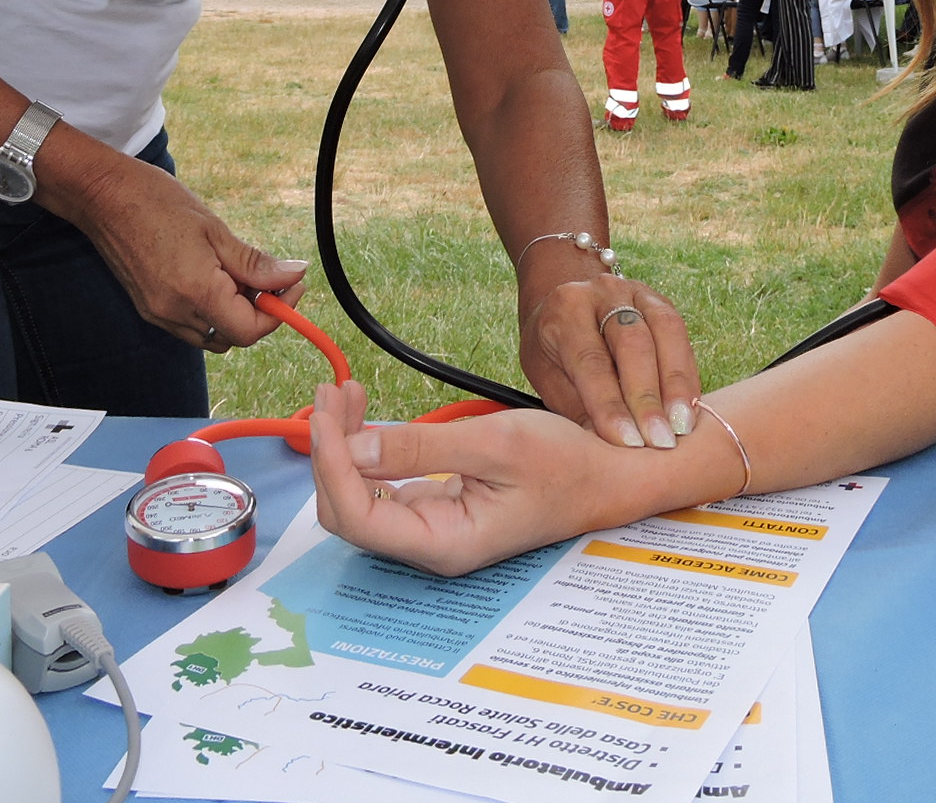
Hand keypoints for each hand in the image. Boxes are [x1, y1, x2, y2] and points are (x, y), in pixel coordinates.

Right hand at [54, 149, 306, 350]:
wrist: (103, 196)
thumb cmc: (158, 202)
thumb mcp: (215, 229)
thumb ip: (254, 262)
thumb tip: (293, 274)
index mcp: (196, 292)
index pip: (250, 331)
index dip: (278, 312)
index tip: (291, 284)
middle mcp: (174, 312)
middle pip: (232, 336)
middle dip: (258, 312)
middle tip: (266, 275)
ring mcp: (158, 314)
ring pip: (211, 335)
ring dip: (233, 313)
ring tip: (237, 272)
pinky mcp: (148, 308)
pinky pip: (190, 325)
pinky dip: (210, 310)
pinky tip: (213, 276)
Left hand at [308, 380, 645, 573]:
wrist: (610, 475)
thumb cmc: (567, 463)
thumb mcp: (497, 444)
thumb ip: (423, 448)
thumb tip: (355, 449)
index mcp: (444, 543)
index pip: (357, 516)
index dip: (331, 466)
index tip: (324, 414)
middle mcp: (431, 544)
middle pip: (348, 509)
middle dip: (330, 451)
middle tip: (331, 391)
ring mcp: (433, 528)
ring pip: (360, 494)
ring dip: (344, 444)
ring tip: (344, 392)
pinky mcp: (438, 507)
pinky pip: (384, 482)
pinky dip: (368, 446)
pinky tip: (367, 412)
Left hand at [519, 271, 699, 450]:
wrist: (565, 305)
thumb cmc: (554, 349)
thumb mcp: (548, 374)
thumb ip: (576, 406)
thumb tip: (607, 451)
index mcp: (564, 310)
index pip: (590, 361)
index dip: (610, 405)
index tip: (628, 444)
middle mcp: (601, 292)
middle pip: (632, 344)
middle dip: (648, 398)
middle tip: (659, 442)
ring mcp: (634, 291)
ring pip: (665, 332)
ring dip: (677, 385)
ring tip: (682, 427)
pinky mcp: (660, 301)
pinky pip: (680, 334)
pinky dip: (686, 374)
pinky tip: (690, 407)